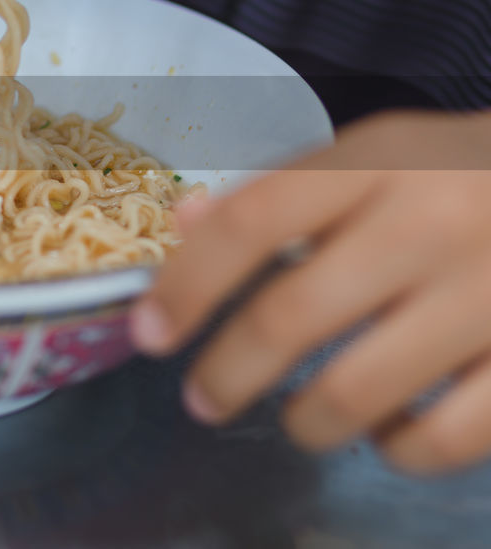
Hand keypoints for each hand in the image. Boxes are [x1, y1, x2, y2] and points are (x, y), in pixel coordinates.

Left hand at [130, 109, 490, 474]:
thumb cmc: (460, 174)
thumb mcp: (375, 155)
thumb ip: (281, 190)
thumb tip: (185, 224)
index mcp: (376, 163)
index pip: (253, 222)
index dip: (187, 284)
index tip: (148, 333)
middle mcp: (428, 224)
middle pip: (291, 316)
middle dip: (227, 372)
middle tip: (202, 398)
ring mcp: (486, 296)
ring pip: (356, 392)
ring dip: (304, 422)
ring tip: (295, 419)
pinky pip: (444, 438)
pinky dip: (398, 450)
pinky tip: (386, 431)